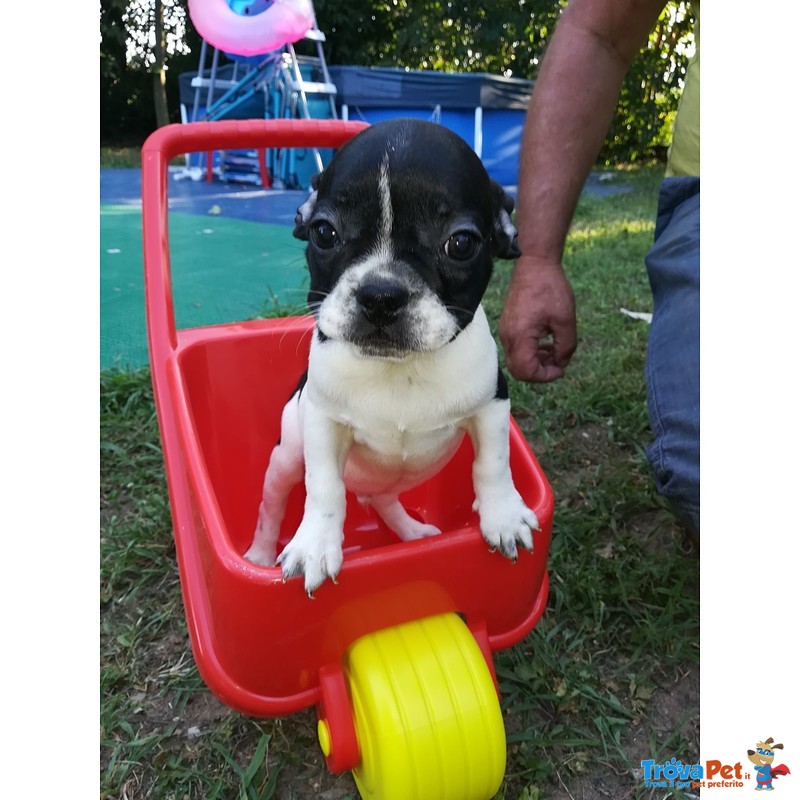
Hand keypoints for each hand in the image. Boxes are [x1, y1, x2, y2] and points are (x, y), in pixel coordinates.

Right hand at [499, 255, 576, 381]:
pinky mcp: (507, 326)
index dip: (545, 376)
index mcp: (521, 336)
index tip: (561, 369)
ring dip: (535, 363)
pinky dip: (529, 352)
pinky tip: (545, 343)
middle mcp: (508, 336)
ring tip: (554, 352)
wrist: (534, 265)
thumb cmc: (550, 288)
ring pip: (516, 361)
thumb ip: (566, 347)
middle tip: (557, 364)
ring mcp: (505, 331)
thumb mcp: (566, 320)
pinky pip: (515, 349)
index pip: (526, 371)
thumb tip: (561, 363)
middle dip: (539, 372)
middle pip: (518, 371)